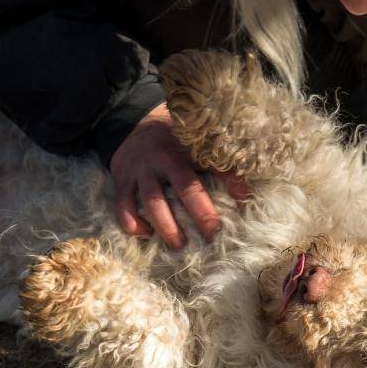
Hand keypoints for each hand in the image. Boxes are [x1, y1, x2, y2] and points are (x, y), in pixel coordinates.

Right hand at [109, 102, 249, 249]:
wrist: (132, 122)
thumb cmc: (173, 139)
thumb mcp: (197, 146)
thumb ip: (220, 168)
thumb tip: (244, 196)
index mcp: (186, 151)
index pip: (214, 169)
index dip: (230, 188)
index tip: (240, 210)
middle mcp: (162, 160)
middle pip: (184, 189)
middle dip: (200, 215)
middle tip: (211, 237)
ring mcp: (140, 171)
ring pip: (152, 202)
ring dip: (167, 227)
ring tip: (179, 245)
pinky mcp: (122, 181)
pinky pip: (123, 207)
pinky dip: (133, 224)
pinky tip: (146, 234)